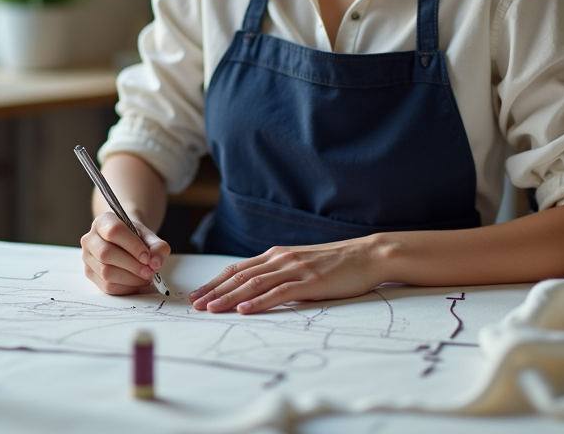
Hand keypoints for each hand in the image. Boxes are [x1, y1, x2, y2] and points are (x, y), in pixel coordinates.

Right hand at [81, 211, 170, 295]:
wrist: (126, 243)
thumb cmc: (135, 238)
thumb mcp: (149, 237)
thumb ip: (158, 247)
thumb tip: (155, 263)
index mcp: (103, 221)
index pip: (114, 231)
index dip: (132, 246)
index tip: (147, 257)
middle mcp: (90, 238)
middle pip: (106, 254)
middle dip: (132, 266)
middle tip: (150, 272)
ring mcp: (87, 257)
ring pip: (105, 272)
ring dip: (130, 278)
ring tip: (145, 277)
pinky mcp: (89, 274)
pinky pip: (106, 286)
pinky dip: (126, 287)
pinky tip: (137, 283)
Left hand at [189, 238, 383, 313]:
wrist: (368, 255)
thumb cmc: (336, 263)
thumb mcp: (301, 264)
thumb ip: (280, 273)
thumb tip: (258, 289)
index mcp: (276, 254)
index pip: (238, 268)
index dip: (215, 282)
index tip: (198, 295)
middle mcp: (281, 259)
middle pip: (240, 276)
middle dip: (215, 291)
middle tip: (195, 305)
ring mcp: (296, 269)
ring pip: (254, 284)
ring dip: (229, 297)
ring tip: (211, 309)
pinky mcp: (311, 281)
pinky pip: (280, 292)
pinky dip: (260, 301)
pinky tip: (245, 309)